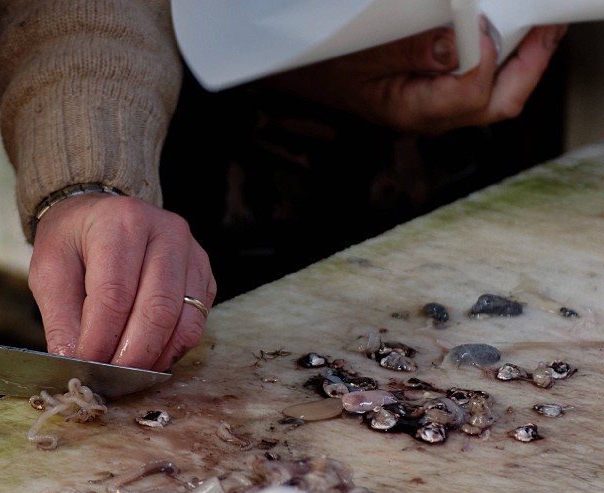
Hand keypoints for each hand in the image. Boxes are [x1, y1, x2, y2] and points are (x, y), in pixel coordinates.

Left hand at [28, 193, 215, 371]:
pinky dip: (172, 350)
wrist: (100, 216)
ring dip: (154, 358)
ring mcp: (191, 253)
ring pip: (183, 322)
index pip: (114, 294)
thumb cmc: (73, 242)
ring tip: (127, 374)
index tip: (85, 367)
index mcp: (120, 223)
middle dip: (131, 356)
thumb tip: (75, 363)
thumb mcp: (49, 270)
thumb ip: (61, 317)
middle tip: (109, 381)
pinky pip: (195, 323)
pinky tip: (148, 358)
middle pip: (157, 310)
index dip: (100, 339)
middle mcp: (165, 232)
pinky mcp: (204, 275)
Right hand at [264, 23, 567, 134]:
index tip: (482, 22)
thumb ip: (412, 50)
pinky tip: (503, 36)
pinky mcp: (434, 92)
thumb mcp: (364, 52)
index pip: (470, 95)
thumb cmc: (326, 63)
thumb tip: (461, 48)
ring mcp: (434, 106)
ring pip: (494, 96)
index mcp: (411, 112)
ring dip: (520, 61)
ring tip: (536, 28)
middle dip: (528, 66)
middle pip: (496, 104)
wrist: (300, 71)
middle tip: (545, 27)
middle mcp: (429, 116)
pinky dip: (498, 60)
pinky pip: (479, 83)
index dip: (486, 58)